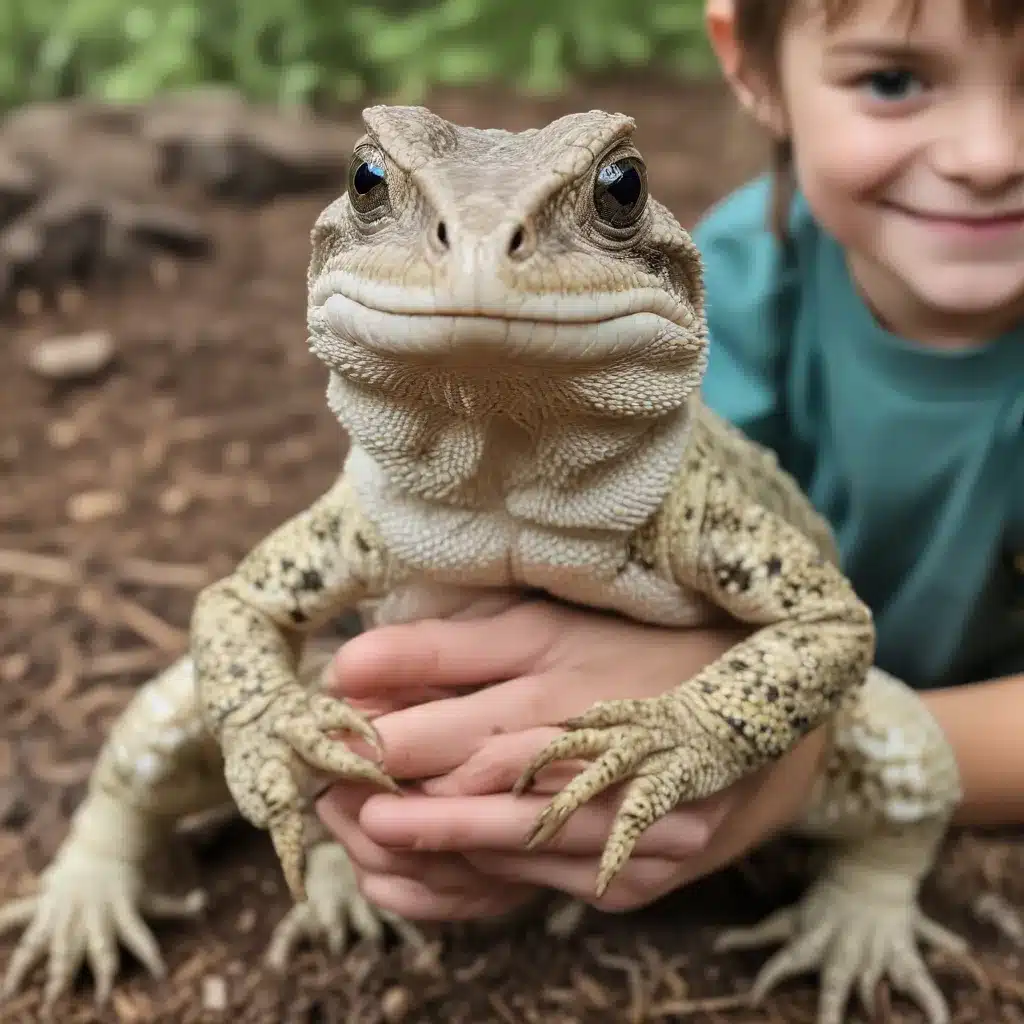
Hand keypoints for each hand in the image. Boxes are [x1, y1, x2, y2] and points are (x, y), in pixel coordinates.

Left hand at [316, 599, 824, 919]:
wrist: (763, 713)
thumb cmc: (637, 651)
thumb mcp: (545, 626)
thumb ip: (446, 644)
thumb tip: (346, 663)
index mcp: (574, 700)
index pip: (452, 741)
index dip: (380, 753)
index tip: (323, 751)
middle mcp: (605, 776)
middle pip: (471, 810)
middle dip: (390, 813)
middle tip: (328, 810)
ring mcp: (630, 837)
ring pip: (506, 860)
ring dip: (427, 856)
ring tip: (364, 840)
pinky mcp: (641, 876)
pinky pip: (547, 889)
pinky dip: (487, 880)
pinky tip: (438, 869)